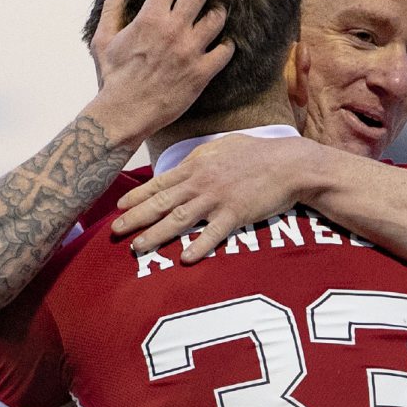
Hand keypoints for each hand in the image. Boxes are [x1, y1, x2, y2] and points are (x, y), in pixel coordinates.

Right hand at [87, 0, 233, 149]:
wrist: (124, 114)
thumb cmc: (112, 79)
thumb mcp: (104, 42)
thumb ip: (111, 12)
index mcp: (149, 18)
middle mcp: (173, 30)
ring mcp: (190, 51)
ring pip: (217, 18)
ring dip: (216, 13)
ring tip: (211, 16)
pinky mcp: (201, 73)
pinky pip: (226, 51)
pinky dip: (226, 46)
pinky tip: (219, 46)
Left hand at [112, 133, 317, 260]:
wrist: (291, 163)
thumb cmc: (257, 154)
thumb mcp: (222, 148)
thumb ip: (199, 158)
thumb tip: (181, 167)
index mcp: (196, 166)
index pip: (159, 183)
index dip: (137, 196)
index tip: (118, 207)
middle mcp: (201, 182)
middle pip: (161, 203)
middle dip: (136, 218)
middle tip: (115, 232)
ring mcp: (218, 198)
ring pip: (179, 219)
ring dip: (156, 235)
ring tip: (138, 247)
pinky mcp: (236, 214)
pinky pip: (213, 233)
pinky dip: (199, 246)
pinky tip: (184, 259)